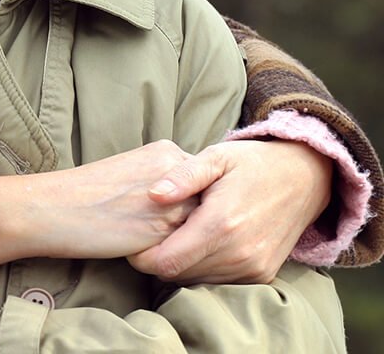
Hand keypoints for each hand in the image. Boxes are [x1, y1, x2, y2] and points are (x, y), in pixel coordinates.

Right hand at [0, 140, 198, 266]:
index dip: (182, 202)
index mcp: (166, 151)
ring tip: (144, 239)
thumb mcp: (130, 171)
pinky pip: (183, 249)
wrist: (53, 207)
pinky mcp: (164, 230)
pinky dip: (169, 254)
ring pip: (198, 228)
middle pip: (205, 204)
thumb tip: (187, 204)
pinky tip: (140, 248)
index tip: (156, 212)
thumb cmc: (84, 192)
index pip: (199, 183)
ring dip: (180, 239)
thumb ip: (163, 180)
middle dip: (188, 220)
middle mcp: (177, 171)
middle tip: (152, 229)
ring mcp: (174, 200)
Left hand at [128, 139, 332, 283]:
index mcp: (221, 223)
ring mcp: (252, 267)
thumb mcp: (215, 157)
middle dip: (157, 258)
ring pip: (195, 280)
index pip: (166, 262)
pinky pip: (218, 281)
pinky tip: (199, 243)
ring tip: (177, 234)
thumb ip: (182, 176)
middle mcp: (238, 252)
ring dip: (180, 264)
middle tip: (152, 233)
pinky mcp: (261, 274)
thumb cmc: (251, 164)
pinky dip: (202, 267)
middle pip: (176, 274)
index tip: (134, 239)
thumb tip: (152, 194)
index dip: (141, 256)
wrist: (305, 179)